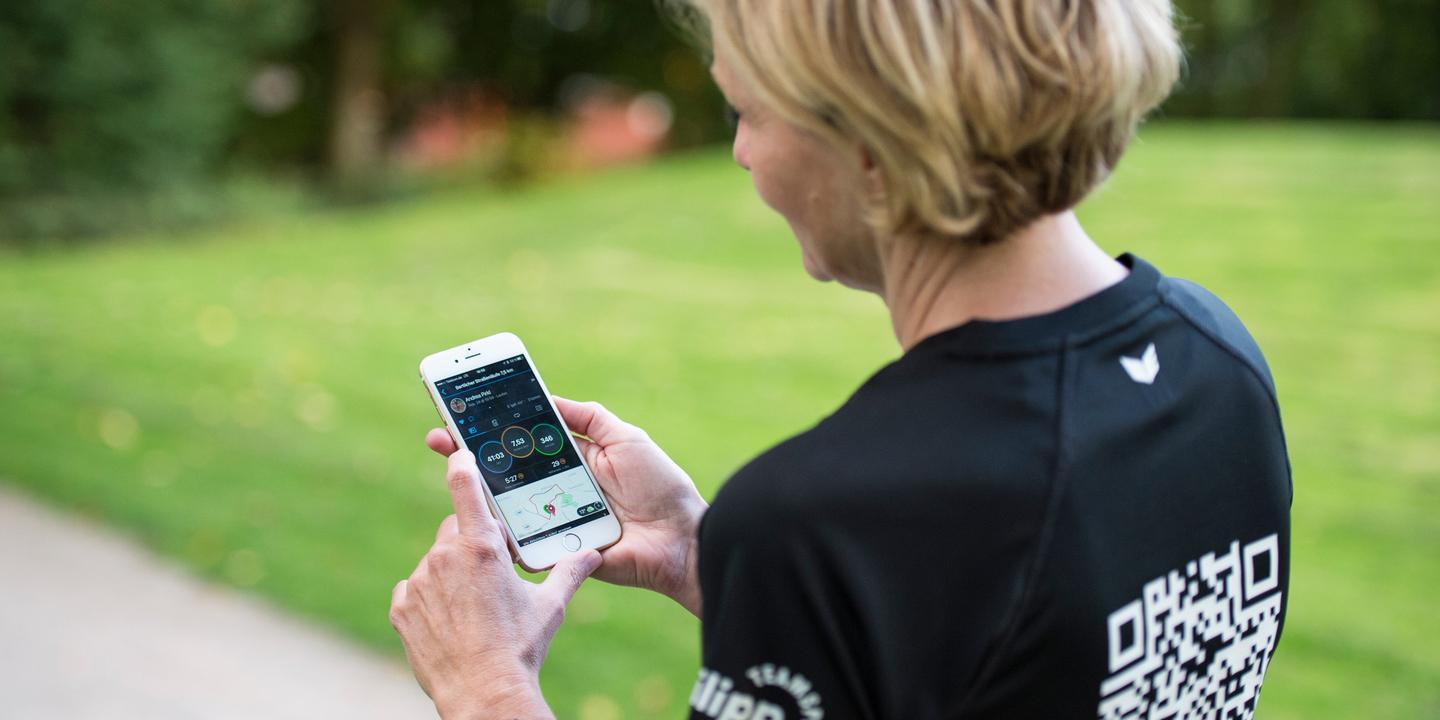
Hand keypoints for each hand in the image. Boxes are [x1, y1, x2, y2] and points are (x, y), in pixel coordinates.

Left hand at [389, 449, 601, 718]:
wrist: (484, 692)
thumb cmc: (521, 647)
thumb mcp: (551, 606)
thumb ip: (570, 571)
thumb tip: (592, 553)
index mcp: (481, 547)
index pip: (464, 487)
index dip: (461, 464)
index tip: (457, 452)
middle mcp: (444, 557)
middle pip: (455, 531)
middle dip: (472, 543)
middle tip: (493, 572)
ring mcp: (418, 583)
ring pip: (435, 563)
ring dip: (451, 574)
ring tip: (474, 608)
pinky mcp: (401, 608)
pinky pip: (414, 590)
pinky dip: (429, 599)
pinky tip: (450, 621)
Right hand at [425, 396, 707, 616]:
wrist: (680, 539)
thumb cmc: (660, 487)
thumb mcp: (625, 438)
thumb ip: (587, 418)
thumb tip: (548, 397)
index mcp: (573, 462)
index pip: (525, 443)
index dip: (496, 430)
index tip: (463, 415)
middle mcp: (558, 491)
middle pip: (506, 474)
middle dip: (471, 457)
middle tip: (439, 440)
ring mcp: (554, 522)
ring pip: (506, 507)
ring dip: (478, 491)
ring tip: (452, 470)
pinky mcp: (556, 551)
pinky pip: (522, 542)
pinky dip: (499, 531)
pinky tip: (477, 513)